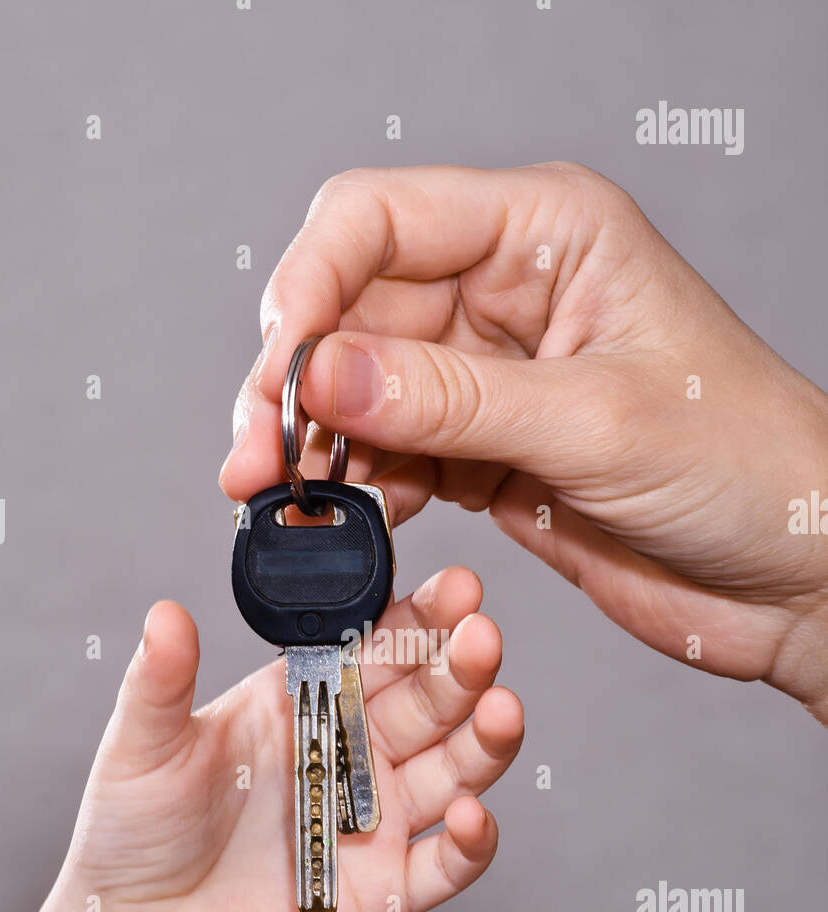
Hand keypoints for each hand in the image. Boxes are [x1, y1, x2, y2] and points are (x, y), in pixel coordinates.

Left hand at [56, 568, 522, 911]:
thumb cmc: (134, 833)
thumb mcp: (143, 746)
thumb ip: (161, 682)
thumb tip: (165, 612)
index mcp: (306, 698)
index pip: (380, 643)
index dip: (421, 615)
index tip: (456, 588)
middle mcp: (354, 748)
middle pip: (429, 698)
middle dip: (461, 665)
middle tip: (481, 636)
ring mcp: (376, 818)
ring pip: (457, 769)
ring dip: (486, 739)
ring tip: (501, 708)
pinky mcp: (387, 889)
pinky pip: (448, 864)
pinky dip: (473, 842)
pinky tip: (472, 814)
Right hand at [220, 163, 827, 719]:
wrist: (798, 574)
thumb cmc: (750, 465)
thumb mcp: (593, 419)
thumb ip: (449, 398)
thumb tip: (321, 374)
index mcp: (546, 235)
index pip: (380, 219)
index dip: (310, 285)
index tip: (279, 367)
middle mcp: (509, 296)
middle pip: (352, 309)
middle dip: (295, 382)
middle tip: (256, 457)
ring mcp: (494, 379)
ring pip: (362, 391)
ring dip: (315, 445)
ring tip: (283, 499)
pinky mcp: (490, 454)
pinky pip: (394, 458)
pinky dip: (361, 491)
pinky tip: (351, 523)